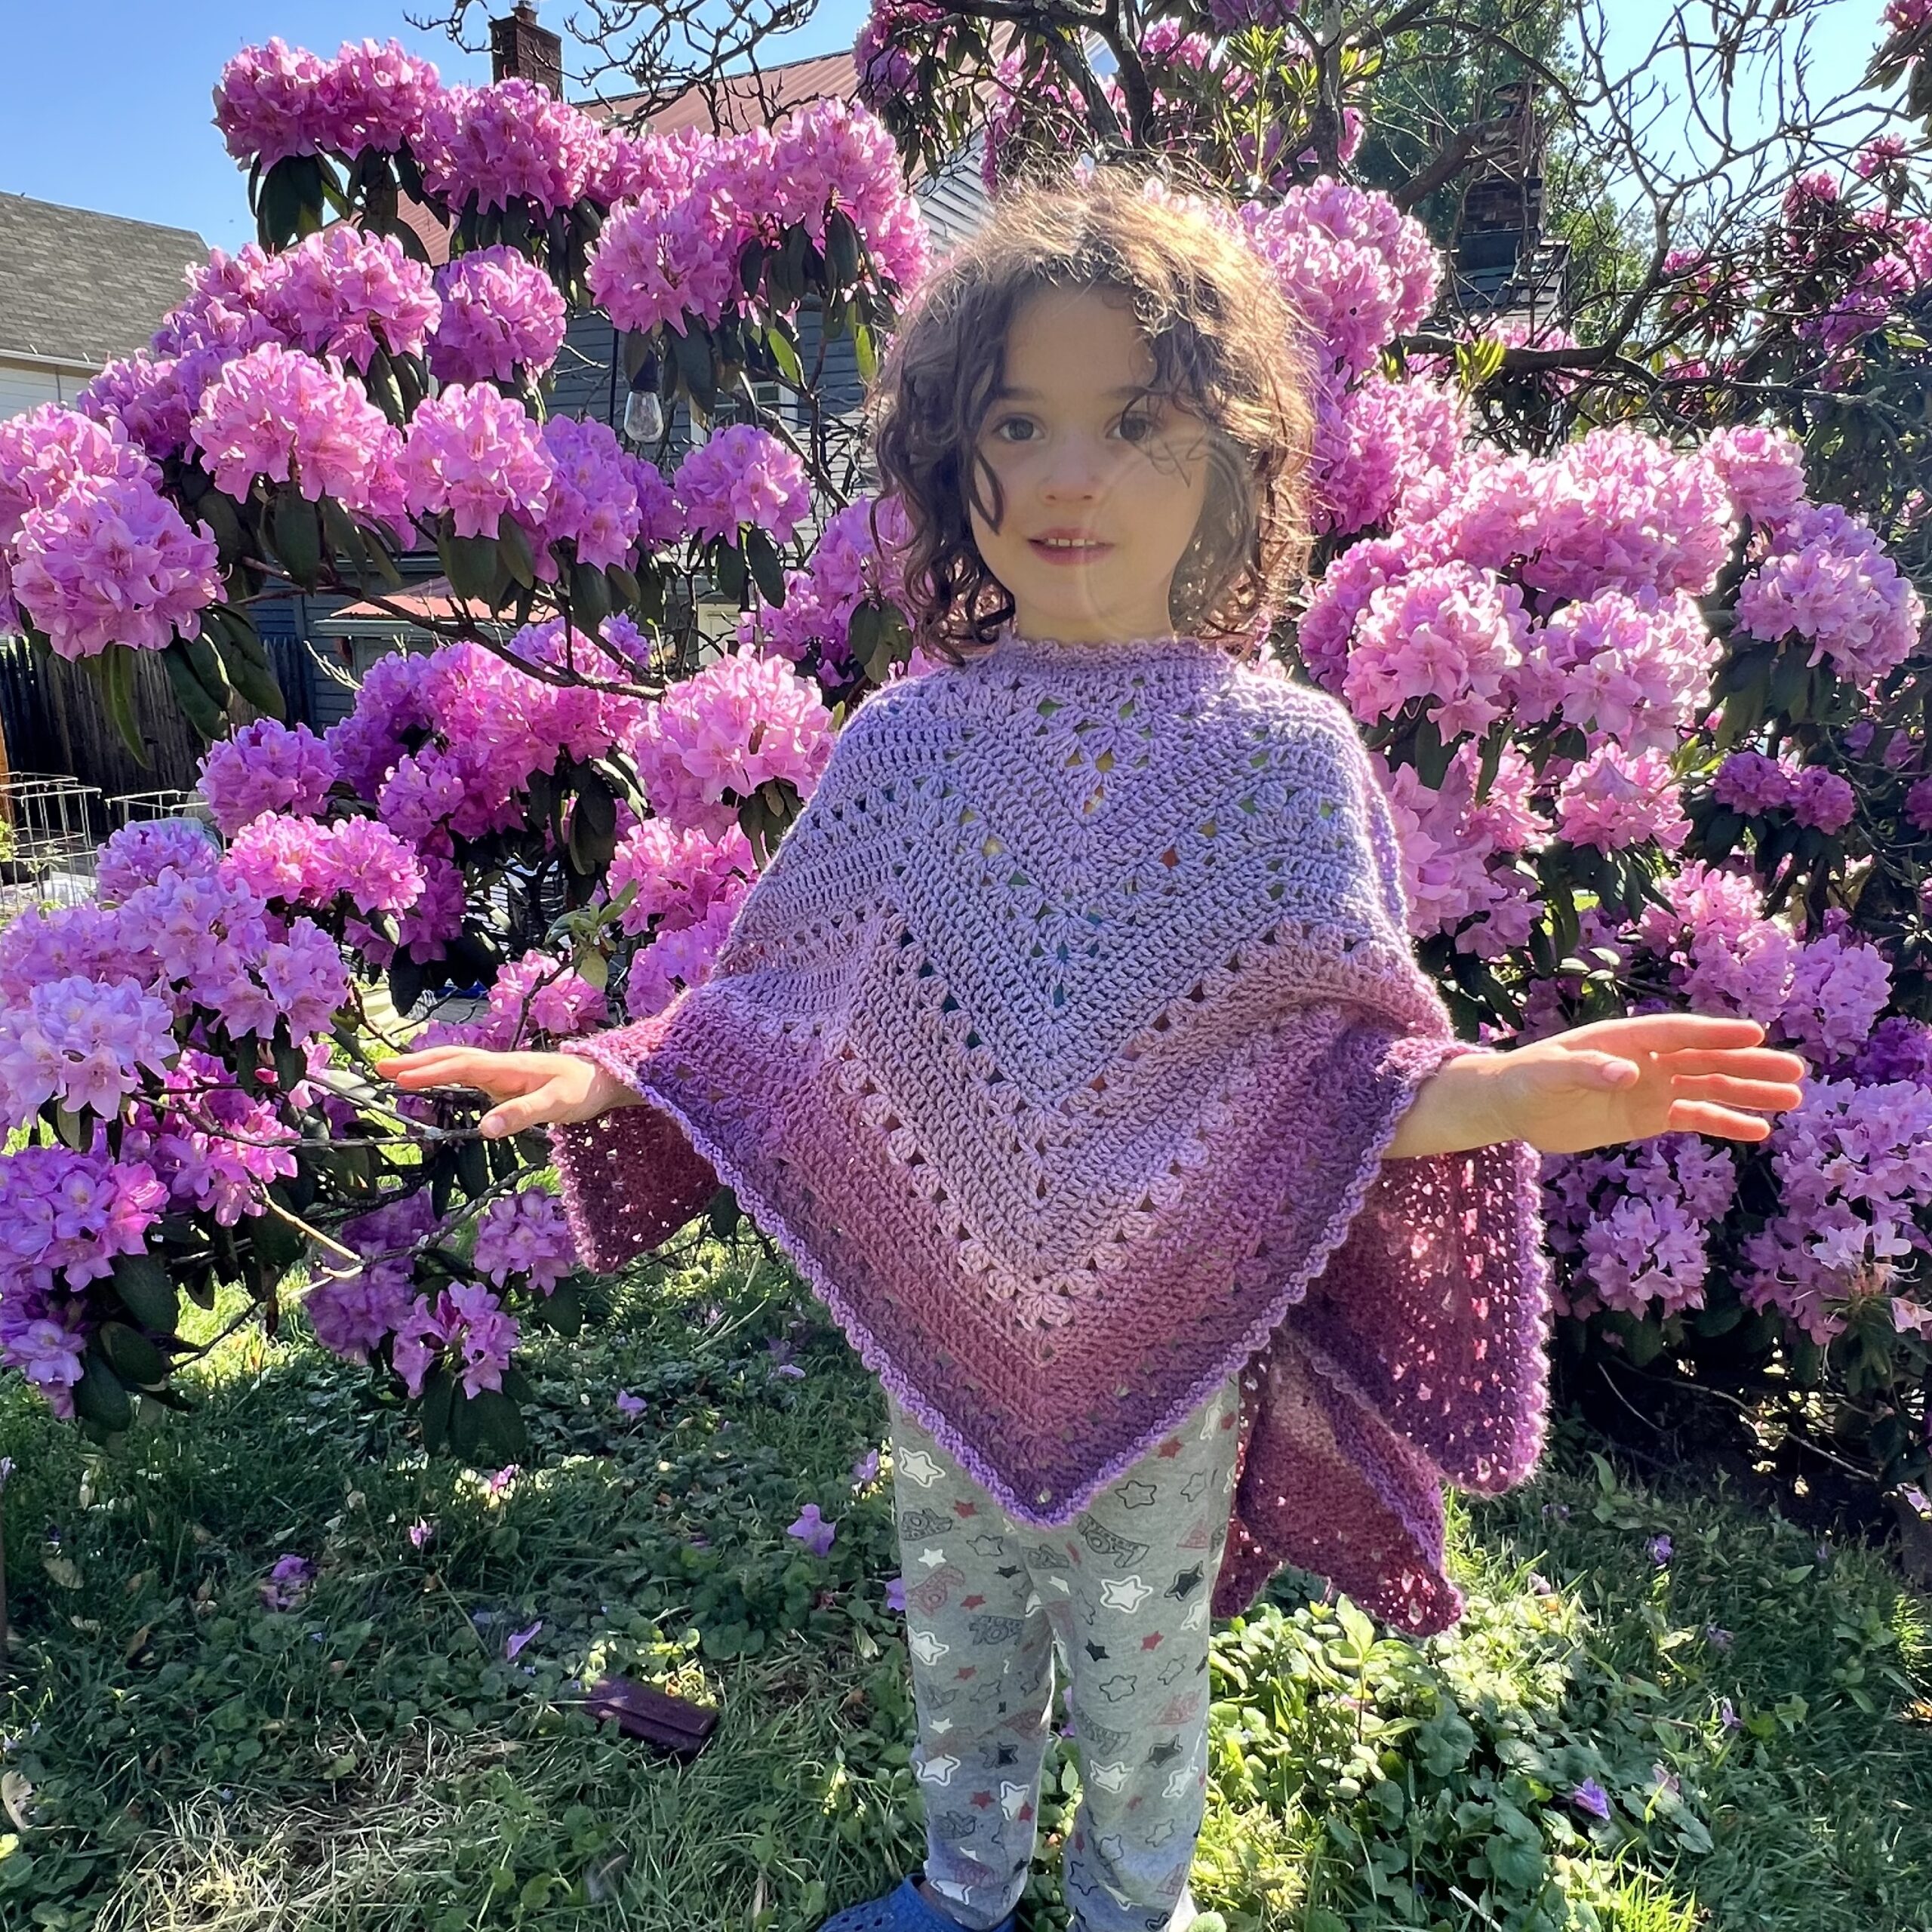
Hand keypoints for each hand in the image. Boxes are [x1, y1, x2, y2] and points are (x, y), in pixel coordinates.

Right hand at [375, 1046, 640, 1137]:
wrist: (608, 1079)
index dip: (429, 1071)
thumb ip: (522, 1115)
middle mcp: (501, 1065)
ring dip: (428, 1066)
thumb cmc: (584, 1090)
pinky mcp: (509, 1082)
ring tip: (397, 1072)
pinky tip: (437, 1081)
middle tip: (380, 1067)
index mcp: (508, 1066)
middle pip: (453, 1058)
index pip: (461, 1065)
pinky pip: (469, 1074)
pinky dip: (446, 1074)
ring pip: (459, 1064)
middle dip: (417, 1063)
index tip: (397, 1076)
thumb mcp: (557, 1105)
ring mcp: (504, 1073)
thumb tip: (484, 1129)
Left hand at [1486, 1014, 1808, 1155]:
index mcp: (1626, 1039)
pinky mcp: (1649, 1117)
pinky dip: (1725, 1124)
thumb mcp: (1550, 1073)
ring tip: (1792, 1099)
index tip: (1756, 1035)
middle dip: (1750, 1067)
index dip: (1715, 1035)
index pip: (1678, 1034)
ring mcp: (1652, 1088)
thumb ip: (1588, 1071)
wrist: (1515, 1105)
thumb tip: (1630, 1073)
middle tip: (1796, 1072)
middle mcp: (1648, 1060)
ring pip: (1709, 1089)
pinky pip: (1694, 1120)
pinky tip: (1759, 1131)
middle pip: (1706, 1061)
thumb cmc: (1528, 1078)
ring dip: (1749, 1094)